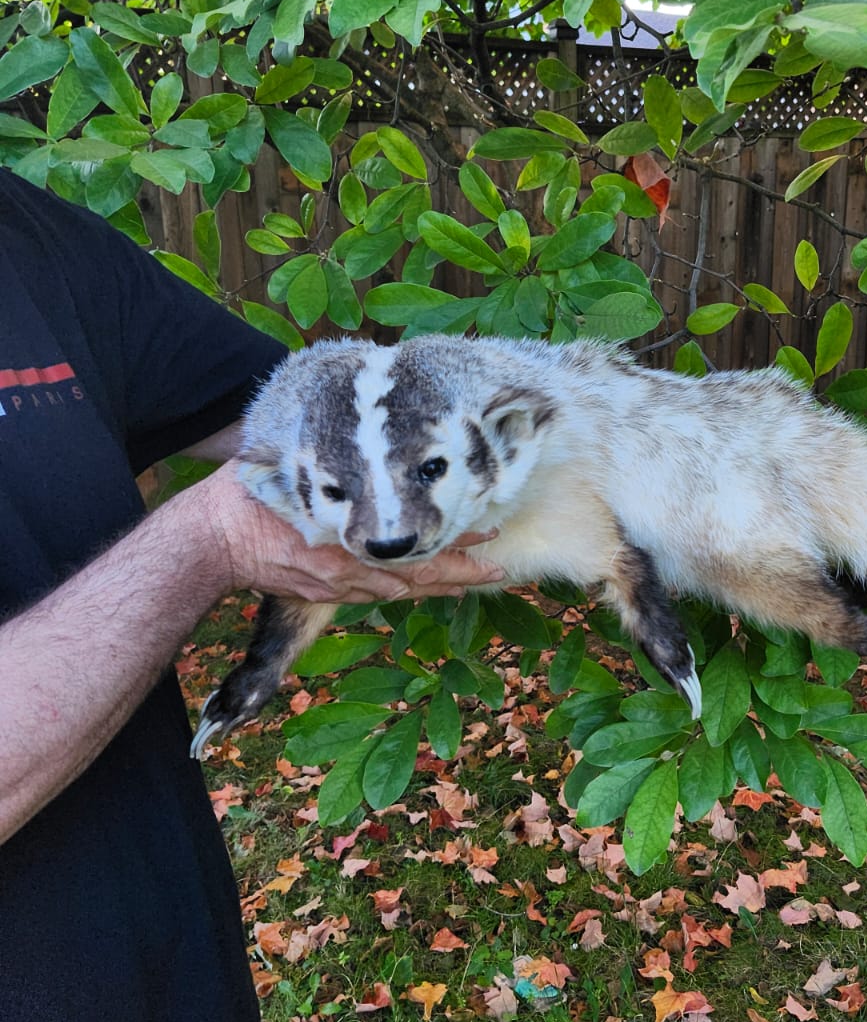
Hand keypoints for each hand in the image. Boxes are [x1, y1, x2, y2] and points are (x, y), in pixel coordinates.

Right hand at [191, 462, 504, 602]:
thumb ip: (335, 459)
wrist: (211, 540)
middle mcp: (348, 566)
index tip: (489, 529)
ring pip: (402, 589)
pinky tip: (427, 588)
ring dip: (441, 586)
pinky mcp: (325, 594)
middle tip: (501, 570)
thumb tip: (367, 428)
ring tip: (479, 581)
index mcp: (348, 533)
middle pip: (418, 574)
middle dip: (461, 572)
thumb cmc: (250, 494)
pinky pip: (375, 594)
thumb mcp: (295, 466)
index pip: (414, 541)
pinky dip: (406, 591)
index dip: (455, 540)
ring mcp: (338, 584)